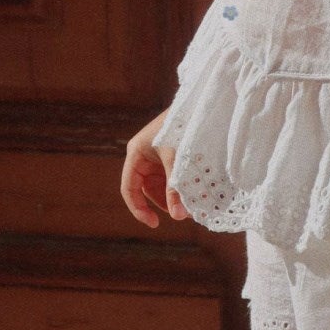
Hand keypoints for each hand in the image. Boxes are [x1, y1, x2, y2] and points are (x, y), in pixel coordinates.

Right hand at [120, 107, 188, 227]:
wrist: (200, 105)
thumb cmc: (183, 127)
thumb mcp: (177, 160)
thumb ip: (176, 188)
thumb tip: (179, 216)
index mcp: (136, 154)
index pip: (130, 189)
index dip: (138, 208)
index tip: (154, 224)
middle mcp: (144, 157)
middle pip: (148, 190)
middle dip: (164, 203)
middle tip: (184, 215)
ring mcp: (158, 157)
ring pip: (162, 186)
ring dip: (175, 197)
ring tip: (193, 207)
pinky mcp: (171, 157)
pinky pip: (173, 178)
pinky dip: (182, 188)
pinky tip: (195, 195)